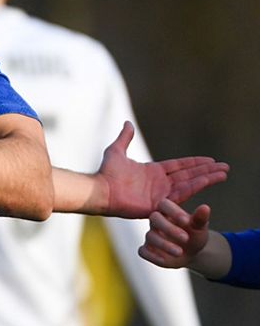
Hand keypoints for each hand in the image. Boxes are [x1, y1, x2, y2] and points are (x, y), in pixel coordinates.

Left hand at [99, 121, 228, 217]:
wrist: (101, 189)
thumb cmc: (106, 173)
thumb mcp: (116, 151)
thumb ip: (125, 138)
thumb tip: (128, 123)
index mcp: (153, 171)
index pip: (179, 166)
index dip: (195, 163)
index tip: (210, 160)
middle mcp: (160, 183)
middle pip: (189, 175)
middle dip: (207, 171)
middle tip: (225, 167)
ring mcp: (161, 193)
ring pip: (189, 184)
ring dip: (206, 178)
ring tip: (222, 174)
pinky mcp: (160, 203)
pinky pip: (180, 194)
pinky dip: (194, 187)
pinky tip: (206, 181)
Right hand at [139, 199, 211, 268]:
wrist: (191, 252)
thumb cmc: (194, 235)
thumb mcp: (199, 227)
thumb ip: (200, 218)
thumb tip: (205, 208)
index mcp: (167, 211)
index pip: (164, 204)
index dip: (173, 211)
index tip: (187, 221)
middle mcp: (156, 221)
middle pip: (154, 218)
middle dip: (169, 228)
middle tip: (185, 238)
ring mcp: (151, 235)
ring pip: (150, 236)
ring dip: (164, 245)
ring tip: (179, 252)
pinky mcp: (148, 249)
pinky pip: (143, 251)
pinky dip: (152, 256)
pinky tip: (164, 260)